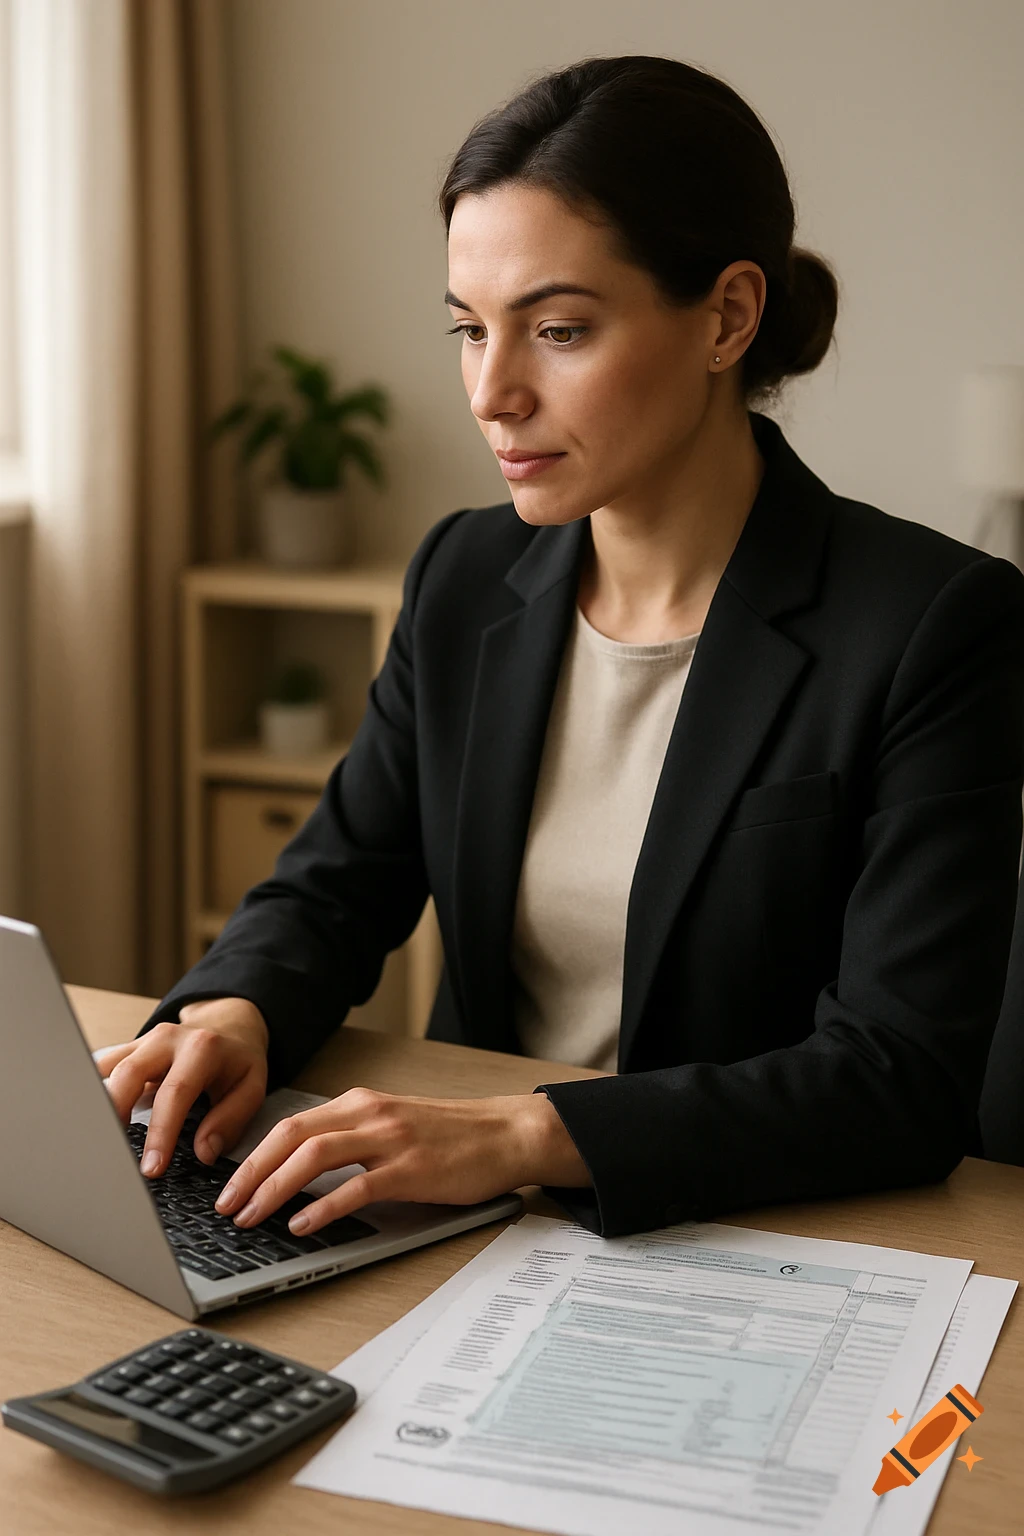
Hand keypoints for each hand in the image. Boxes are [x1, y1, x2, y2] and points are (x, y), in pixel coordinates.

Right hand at [95, 998, 269, 1175]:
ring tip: (96, 1142)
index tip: (152, 1167)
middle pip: (129, 1074)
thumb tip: (205, 1152)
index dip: (161, 1133)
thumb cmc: (238, 1060)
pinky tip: (90, 1119)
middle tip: (112, 1156)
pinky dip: (93, 1091)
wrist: (228, 1024)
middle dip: (115, 1116)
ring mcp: (144, 1041)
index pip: (175, 1093)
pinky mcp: (129, 1047)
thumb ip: (231, 1119)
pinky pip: (103, 1067)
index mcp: (202, 1049)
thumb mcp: (252, 1086)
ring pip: (109, 1069)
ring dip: (99, 1105)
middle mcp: (168, 1039)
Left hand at [214, 1088, 590, 1235]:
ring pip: (313, 1156)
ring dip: (273, 1188)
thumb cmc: (453, 1137)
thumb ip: (353, 1141)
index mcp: (361, 1103)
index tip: (229, 1185)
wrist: (507, 1134)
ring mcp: (390, 1140)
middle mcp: (369, 1113)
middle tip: (225, 1206)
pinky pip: (355, 1187)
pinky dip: (322, 1206)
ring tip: (252, 1217)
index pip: (290, 1124)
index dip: (253, 1155)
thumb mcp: (394, 1127)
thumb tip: (302, 1174)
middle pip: (290, 1135)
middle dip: (250, 1173)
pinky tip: (302, 1225)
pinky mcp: (411, 1169)